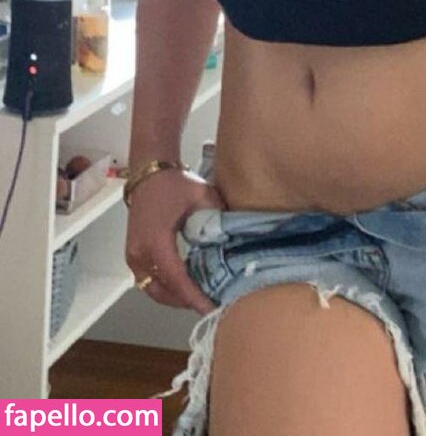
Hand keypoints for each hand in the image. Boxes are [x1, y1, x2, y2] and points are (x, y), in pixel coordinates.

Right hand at [124, 168, 227, 315]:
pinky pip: (149, 280)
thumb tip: (235, 242)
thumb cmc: (176, 185)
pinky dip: (167, 288)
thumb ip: (216, 220)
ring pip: (153, 290)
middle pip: (162, 291)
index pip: (176, 278)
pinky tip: (187, 287)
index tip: (210, 308)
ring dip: (175, 297)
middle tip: (212, 305)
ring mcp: (133, 257)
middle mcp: (139, 254)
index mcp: (156, 242)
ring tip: (201, 299)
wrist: (150, 174)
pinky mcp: (134, 255)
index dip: (193, 296)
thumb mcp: (202, 197)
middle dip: (186, 302)